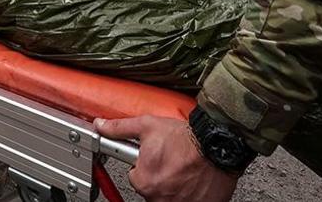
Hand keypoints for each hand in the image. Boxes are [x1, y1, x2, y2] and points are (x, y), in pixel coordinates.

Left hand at [95, 116, 239, 201]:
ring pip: (168, 196)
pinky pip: (188, 200)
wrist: (219, 144)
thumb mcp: (147, 126)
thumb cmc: (186, 138)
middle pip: (152, 188)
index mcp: (144, 181)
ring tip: (183, 169)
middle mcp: (159, 197)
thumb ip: (120, 128)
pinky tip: (193, 179)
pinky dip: (189, 192)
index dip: (144, 165)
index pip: (135, 177)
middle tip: (171, 161)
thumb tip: (102, 126)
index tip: (155, 158)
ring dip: (173, 185)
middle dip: (159, 176)